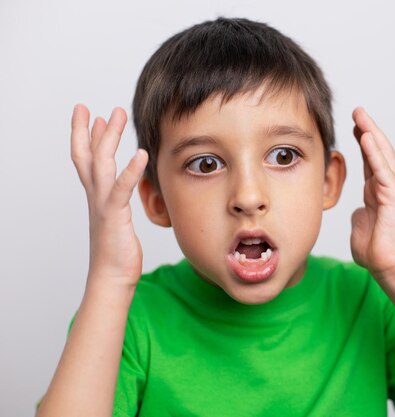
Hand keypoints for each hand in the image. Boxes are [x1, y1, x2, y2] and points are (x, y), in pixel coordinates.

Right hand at [71, 105, 147, 287]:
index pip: (87, 160)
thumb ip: (118, 202)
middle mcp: (96, 197)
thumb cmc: (118, 253)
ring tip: (115, 114)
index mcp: (98, 197)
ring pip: (101, 163)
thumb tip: (124, 190)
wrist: (112, 278)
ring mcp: (103, 204)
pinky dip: (130, 170)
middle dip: (88, 129)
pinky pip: (121, 188)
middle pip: (87, 155)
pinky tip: (141, 153)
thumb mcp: (118, 220)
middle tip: (89, 106)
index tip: (90, 116)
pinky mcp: (114, 215)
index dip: (85, 137)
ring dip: (108, 137)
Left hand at [350, 107, 394, 281]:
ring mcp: (391, 190)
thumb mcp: (360, 227)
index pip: (369, 161)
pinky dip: (374, 151)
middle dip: (367, 130)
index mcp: (376, 193)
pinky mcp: (393, 196)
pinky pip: (382, 169)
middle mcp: (385, 187)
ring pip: (382, 155)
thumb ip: (358, 216)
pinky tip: (366, 136)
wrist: (388, 265)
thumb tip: (356, 212)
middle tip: (357, 111)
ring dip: (371, 133)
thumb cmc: (376, 251)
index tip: (353, 127)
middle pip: (377, 152)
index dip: (361, 142)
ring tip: (361, 115)